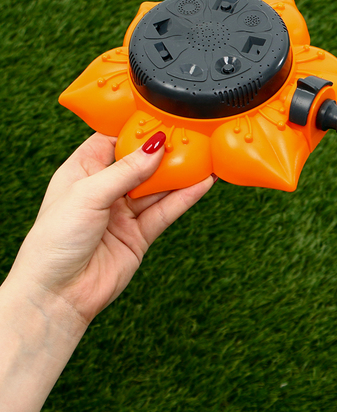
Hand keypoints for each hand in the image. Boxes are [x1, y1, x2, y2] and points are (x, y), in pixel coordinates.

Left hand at [7, 132, 214, 326]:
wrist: (58, 296)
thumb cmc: (55, 242)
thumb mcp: (87, 194)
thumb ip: (125, 170)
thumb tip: (156, 146)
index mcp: (82, 171)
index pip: (113, 140)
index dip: (136, 128)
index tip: (162, 115)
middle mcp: (105, 189)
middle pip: (141, 162)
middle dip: (164, 150)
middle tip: (191, 133)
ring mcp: (124, 212)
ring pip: (158, 186)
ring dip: (180, 172)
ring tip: (205, 155)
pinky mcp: (140, 233)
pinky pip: (167, 210)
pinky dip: (186, 197)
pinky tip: (203, 183)